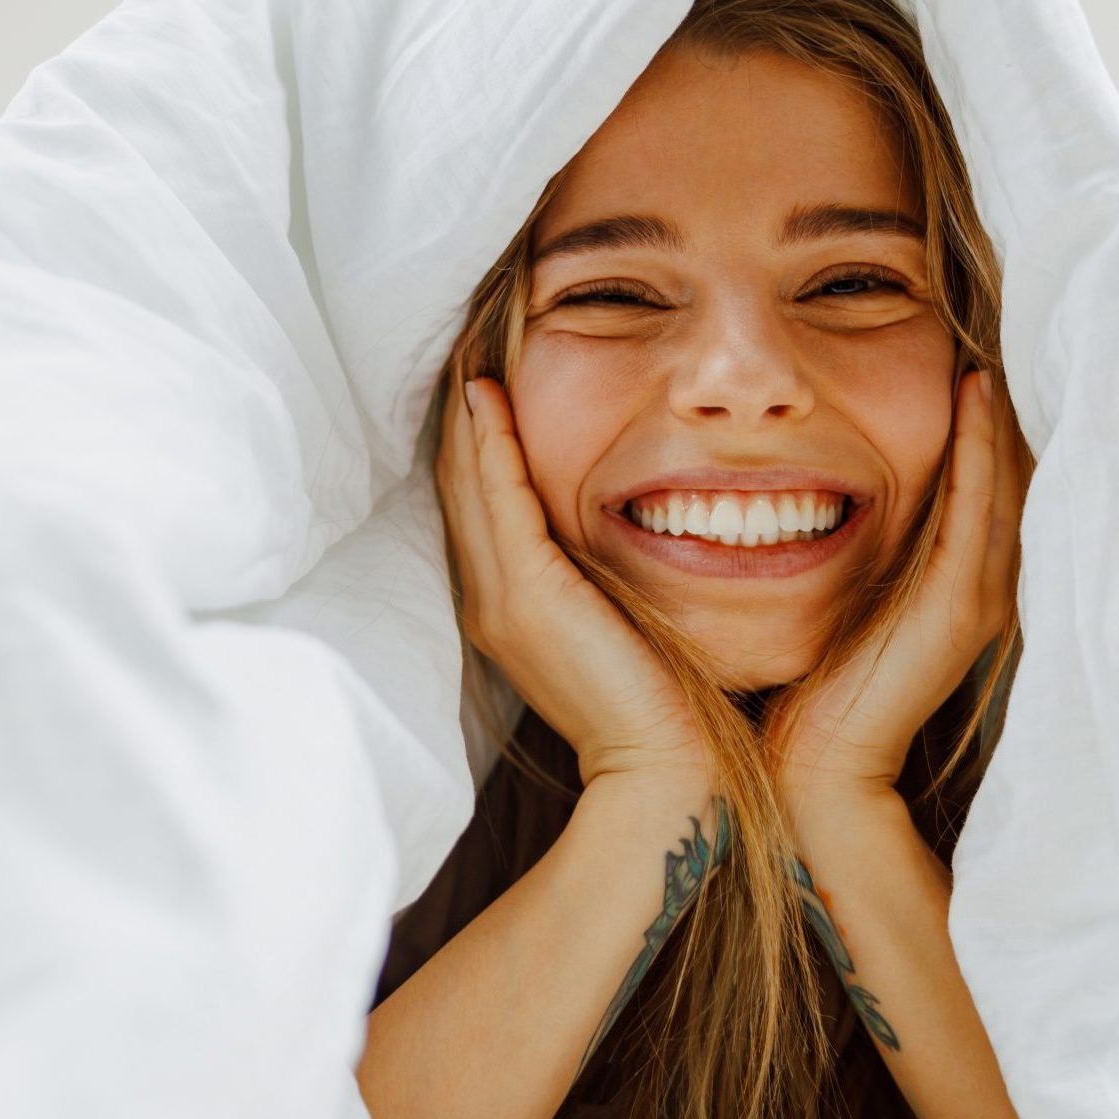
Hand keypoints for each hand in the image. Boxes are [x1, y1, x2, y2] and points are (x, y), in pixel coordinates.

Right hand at [436, 374, 709, 787]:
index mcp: (508, 611)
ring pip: (467, 485)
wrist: (659, 770)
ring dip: (465, 418)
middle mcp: (490, 601)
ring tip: (466, 356)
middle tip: (461, 349)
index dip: (475, 446)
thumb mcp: (616, 626)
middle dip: (460, 421)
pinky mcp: (529, 594)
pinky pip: (499, 498)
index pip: (478, 509)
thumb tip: (613, 532)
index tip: (481, 386)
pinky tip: (486, 395)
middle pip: (458, 489)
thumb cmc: (657, 704)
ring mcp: (501, 599)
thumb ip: (598, 580)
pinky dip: (490, 443)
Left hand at [775, 368, 1022, 803]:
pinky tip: (975, 389)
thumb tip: (846, 480)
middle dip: (1017, 394)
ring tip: (1004, 330)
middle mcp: (990, 583)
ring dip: (1006, 405)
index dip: (999, 410)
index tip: (988, 339)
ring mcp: (982, 594)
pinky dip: (979, 445)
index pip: (999, 478)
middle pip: (1021, 468)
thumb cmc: (821, 686)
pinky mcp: (959, 606)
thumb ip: (873, 545)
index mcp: (969, 582)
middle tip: (1015, 316)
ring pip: (1012, 478)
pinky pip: (978, 507)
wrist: (818, 768)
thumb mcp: (857, 595)